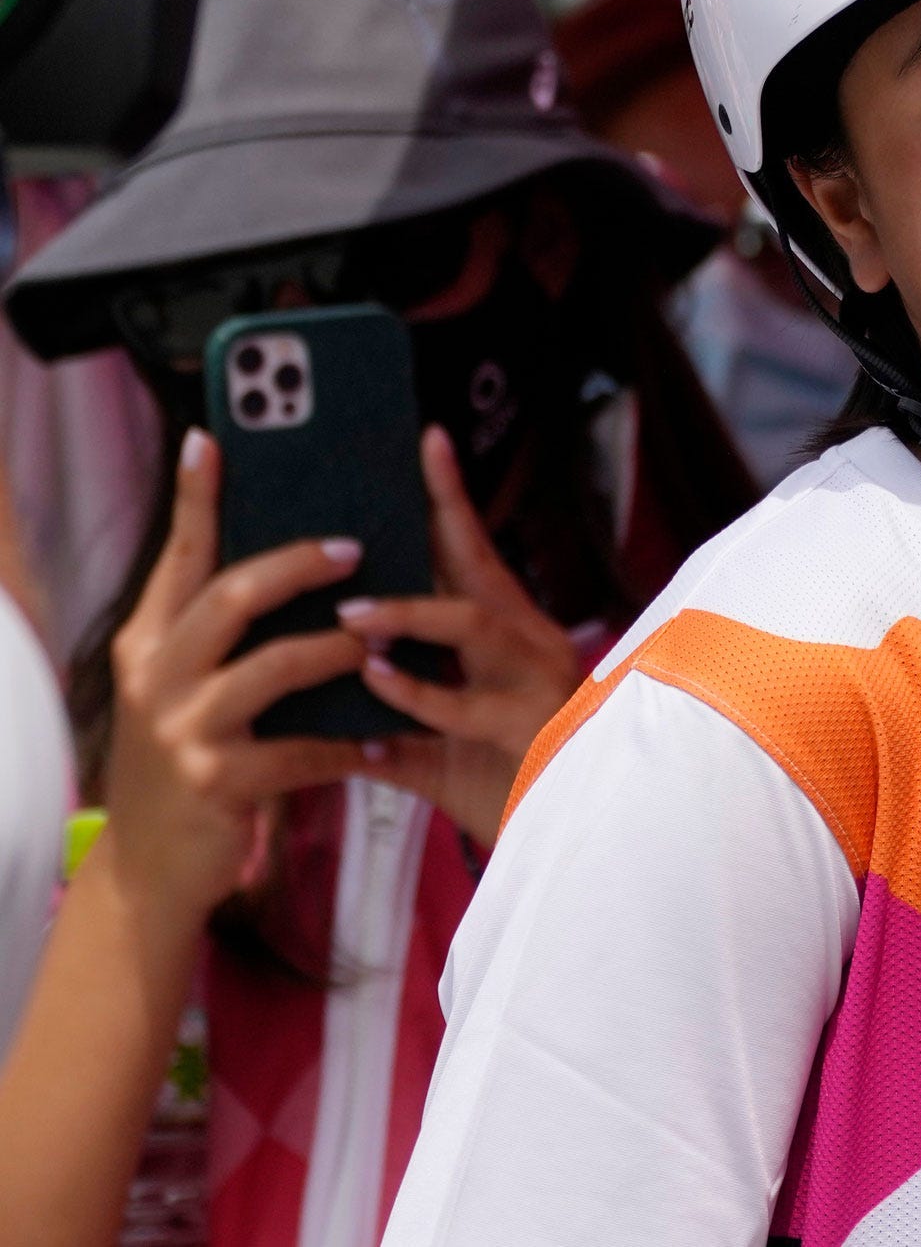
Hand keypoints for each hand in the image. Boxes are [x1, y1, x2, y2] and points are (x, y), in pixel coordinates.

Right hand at [103, 429, 371, 926]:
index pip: (179, 555)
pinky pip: (305, 746)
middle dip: (298, 563)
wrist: (154, 868)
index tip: (212, 439)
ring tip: (378, 646)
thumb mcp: (184, 689)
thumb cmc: (191, 761)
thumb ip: (219, 632)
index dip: (197, 497)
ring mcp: (182, 729)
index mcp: (150, 641)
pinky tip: (384, 743)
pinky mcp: (219, 780)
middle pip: (231, 594)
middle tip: (355, 547)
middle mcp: (154, 675)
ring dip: (338, 650)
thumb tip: (291, 560)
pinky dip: (351, 741)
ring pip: (275, 664)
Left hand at [347, 425, 582, 846]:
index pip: (474, 551)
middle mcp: (530, 644)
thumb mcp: (444, 742)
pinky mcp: (529, 732)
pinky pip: (464, 706)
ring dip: (407, 616)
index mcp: (511, 633)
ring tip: (351, 616)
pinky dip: (415, 696)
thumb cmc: (507, 786)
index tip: (425, 439)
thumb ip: (394, 713)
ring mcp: (534, 685)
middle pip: (476, 569)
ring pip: (472, 626)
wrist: (578, 848)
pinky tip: (374, 690)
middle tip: (361, 514)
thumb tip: (326, 690)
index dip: (448, 496)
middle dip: (432, 526)